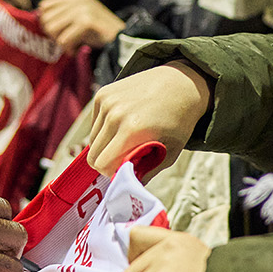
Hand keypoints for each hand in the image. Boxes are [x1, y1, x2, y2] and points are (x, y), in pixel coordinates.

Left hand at [38, 0, 127, 51]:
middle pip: (46, 19)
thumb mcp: (80, 18)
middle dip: (54, 35)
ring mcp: (83, 9)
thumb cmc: (99, 33)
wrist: (123, 40)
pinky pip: (63, 40)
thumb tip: (37, 17)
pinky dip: (69, 49)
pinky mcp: (87, 21)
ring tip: (74, 45)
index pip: (44, 6)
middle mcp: (78, 0)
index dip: (48, 22)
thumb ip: (62, 16)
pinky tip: (79, 49)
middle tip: (68, 41)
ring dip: (61, 43)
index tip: (60, 32)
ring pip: (52, 30)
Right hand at [87, 63, 209, 174]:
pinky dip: (105, 129)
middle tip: (126, 157)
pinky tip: (124, 123)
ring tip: (127, 139)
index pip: (102, 164)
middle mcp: (115, 114)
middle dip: (107, 161)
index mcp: (132, 130)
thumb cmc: (178, 121)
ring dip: (106, 145)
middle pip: (93, 155)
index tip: (126, 170)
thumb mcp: (170, 152)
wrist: (180, 83)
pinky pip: (94, 124)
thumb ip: (147, 173)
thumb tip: (128, 188)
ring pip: (92, 140)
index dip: (112, 172)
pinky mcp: (103, 93)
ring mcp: (107, 101)